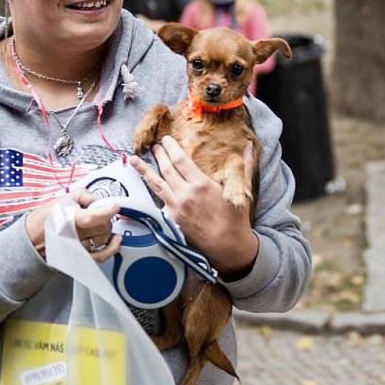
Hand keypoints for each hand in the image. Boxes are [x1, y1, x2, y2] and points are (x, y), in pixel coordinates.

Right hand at [25, 190, 122, 262]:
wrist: (33, 238)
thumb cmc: (48, 218)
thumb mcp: (64, 198)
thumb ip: (84, 195)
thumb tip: (99, 200)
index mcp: (69, 219)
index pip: (92, 217)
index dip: (107, 210)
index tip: (115, 206)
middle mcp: (74, 235)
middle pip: (103, 227)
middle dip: (106, 218)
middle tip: (101, 213)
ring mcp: (78, 248)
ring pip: (104, 239)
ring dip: (107, 230)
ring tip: (100, 224)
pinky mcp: (81, 257)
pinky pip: (102, 256)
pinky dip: (112, 249)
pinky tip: (116, 240)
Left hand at [129, 137, 258, 278]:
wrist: (228, 245)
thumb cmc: (236, 217)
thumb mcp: (243, 188)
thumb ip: (245, 165)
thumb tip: (249, 146)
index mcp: (202, 184)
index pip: (181, 160)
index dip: (171, 147)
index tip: (166, 139)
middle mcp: (186, 194)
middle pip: (167, 169)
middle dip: (159, 155)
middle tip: (154, 145)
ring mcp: (176, 207)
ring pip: (156, 184)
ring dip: (145, 170)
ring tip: (135, 159)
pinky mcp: (172, 219)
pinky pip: (159, 200)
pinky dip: (151, 189)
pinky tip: (145, 183)